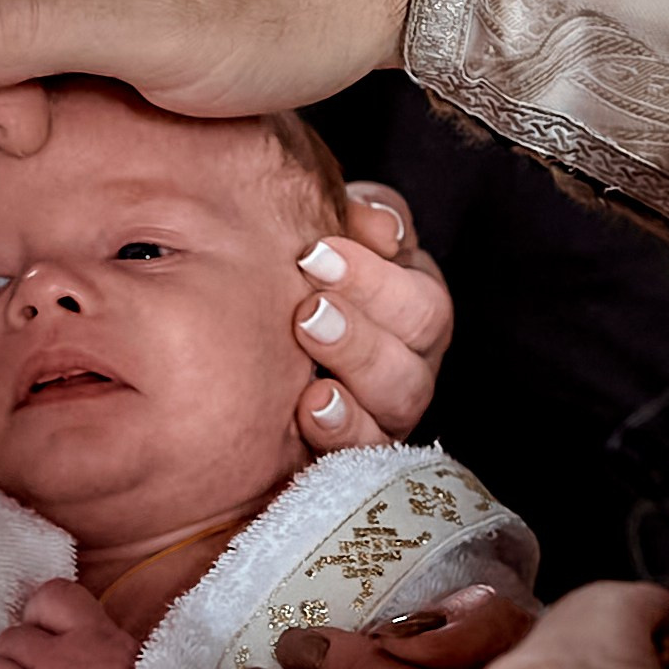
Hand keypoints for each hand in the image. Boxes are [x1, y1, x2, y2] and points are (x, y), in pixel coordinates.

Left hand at [296, 186, 451, 451]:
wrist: (244, 355)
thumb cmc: (291, 281)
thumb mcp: (319, 237)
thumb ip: (352, 219)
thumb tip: (381, 223)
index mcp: (411, 291)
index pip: (416, 277)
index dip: (372, 271)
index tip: (314, 254)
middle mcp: (415, 348)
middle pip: (424, 328)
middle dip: (366, 308)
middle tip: (309, 303)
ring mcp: (393, 404)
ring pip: (404, 391)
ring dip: (357, 361)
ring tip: (309, 337)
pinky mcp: (362, 449)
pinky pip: (368, 447)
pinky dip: (343, 428)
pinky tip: (310, 406)